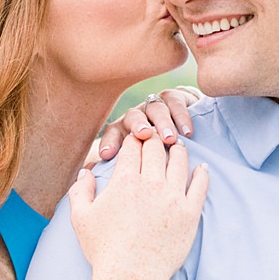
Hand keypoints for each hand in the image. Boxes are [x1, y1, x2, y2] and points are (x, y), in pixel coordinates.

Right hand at [68, 131, 210, 279]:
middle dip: (154, 140)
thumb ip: (80, 190)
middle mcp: (150, 183)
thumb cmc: (103, 250)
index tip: (135, 140)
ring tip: (177, 147)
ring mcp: (173, 197)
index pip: (132, 147)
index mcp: (124, 181)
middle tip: (156, 138)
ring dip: (178, 150)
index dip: (133, 140)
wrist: (130, 277)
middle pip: (156, 149)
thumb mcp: (81, 218)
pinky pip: (200, 184)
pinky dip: (202, 172)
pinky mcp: (190, 213)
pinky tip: (202, 167)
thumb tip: (86, 172)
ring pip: (180, 161)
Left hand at [86, 88, 202, 167]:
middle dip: (137, 125)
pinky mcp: (174, 100)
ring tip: (170, 139)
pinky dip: (181, 116)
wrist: (180, 130)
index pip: (112, 133)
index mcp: (124, 131)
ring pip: (155, 108)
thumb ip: (117, 171)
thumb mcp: (134, 165)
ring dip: (162, 122)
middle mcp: (138, 116)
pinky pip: (175, 102)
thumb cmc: (152, 158)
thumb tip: (91, 178)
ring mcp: (155, 107)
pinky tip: (187, 132)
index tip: (107, 155)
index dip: (109, 142)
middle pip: (133, 116)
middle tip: (144, 135)